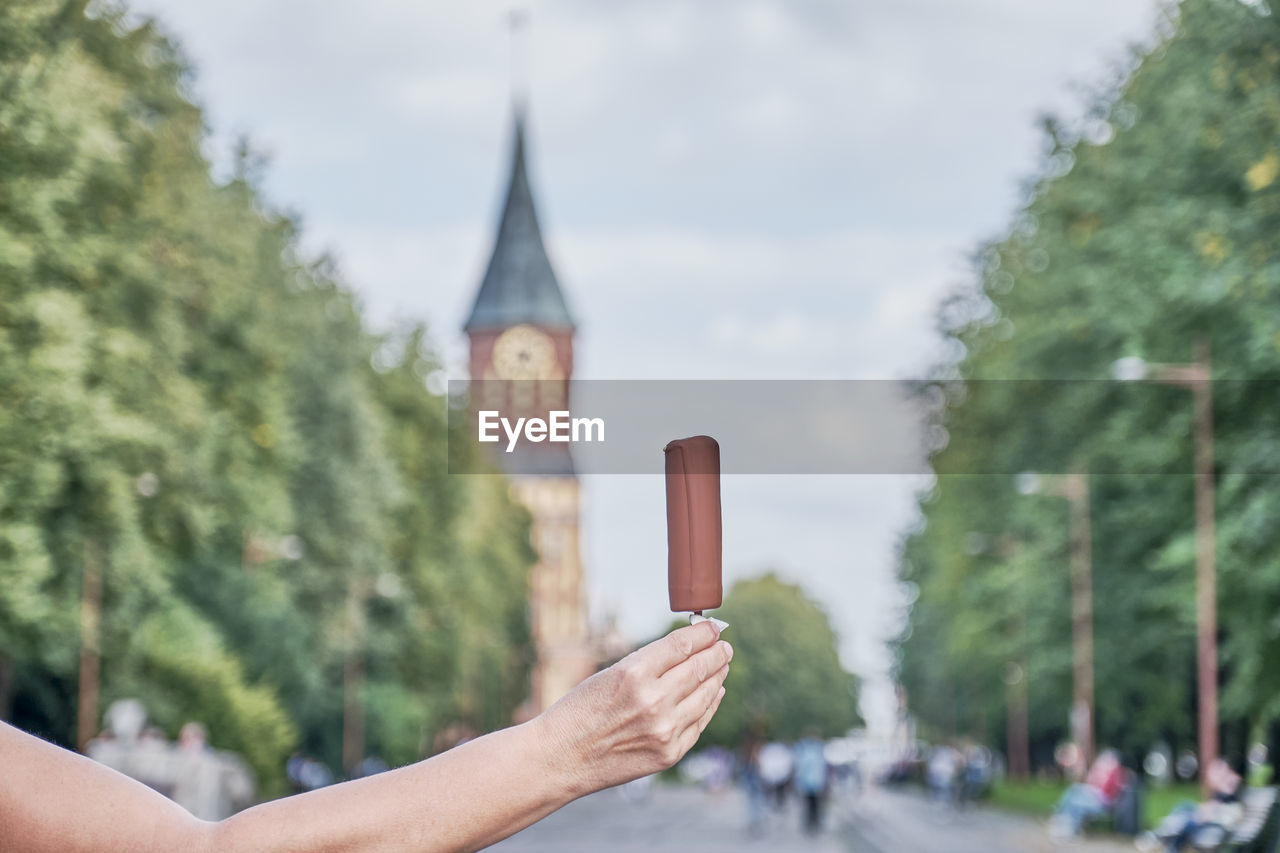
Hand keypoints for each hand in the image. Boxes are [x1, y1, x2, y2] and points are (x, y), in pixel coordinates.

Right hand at [536, 621, 731, 794]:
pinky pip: (700, 722)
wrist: (560, 757)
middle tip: (724, 645)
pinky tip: (714, 693)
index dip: (703, 633)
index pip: (682, 645)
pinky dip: (710, 704)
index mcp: (634, 672)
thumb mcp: (610, 673)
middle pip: (699, 668)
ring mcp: (664, 729)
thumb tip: (686, 649)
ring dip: (717, 676)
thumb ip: (648, 664)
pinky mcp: (669, 753)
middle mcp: (653, 700)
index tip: (713, 627)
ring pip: (706, 694)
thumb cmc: (580, 710)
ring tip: (722, 666)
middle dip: (716, 653)